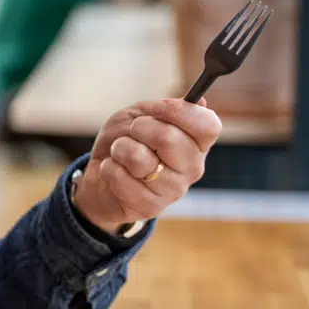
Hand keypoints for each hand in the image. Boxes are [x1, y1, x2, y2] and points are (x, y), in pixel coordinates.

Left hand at [73, 98, 222, 233]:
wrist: (99, 177)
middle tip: (132, 132)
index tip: (156, 108)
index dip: (181, 112)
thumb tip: (201, 101)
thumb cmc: (124, 142)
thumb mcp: (139, 115)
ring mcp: (173, 190)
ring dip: (119, 148)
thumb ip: (163, 109)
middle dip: (139, 128)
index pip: (208, 126)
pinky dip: (108, 168)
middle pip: (169, 138)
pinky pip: (120, 177)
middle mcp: (192, 168)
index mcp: (196, 143)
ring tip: (119, 153)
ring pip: (138, 157)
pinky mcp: (150, 207)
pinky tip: (113, 171)